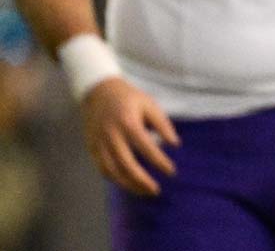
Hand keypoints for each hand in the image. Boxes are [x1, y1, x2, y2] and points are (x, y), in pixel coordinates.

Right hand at [79, 76, 178, 195]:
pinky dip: (115, 179)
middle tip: (156, 190)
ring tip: (144, 191)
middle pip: (126, 164)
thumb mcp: (149, 105)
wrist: (98, 91)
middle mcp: (111, 136)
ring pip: (112, 171)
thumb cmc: (129, 98)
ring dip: (128, 184)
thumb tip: (175, 144)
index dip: (159, 161)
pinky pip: (102, 169)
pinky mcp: (92, 148)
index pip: (146, 147)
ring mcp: (99, 143)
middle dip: (142, 180)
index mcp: (128, 123)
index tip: (172, 171)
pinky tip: (128, 184)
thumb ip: (162, 125)